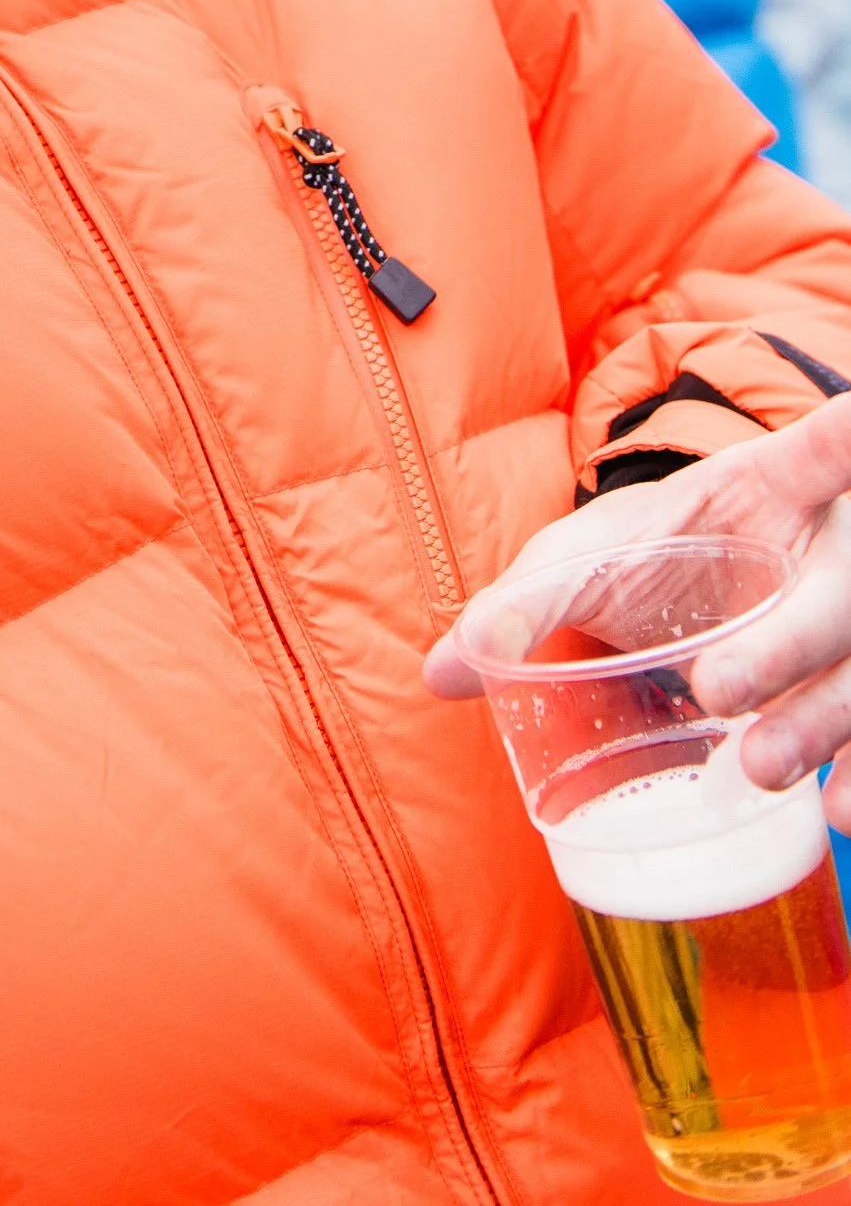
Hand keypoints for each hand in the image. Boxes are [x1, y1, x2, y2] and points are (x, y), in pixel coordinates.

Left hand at [425, 395, 850, 818]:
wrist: (697, 592)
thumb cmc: (653, 559)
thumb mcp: (589, 561)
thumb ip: (524, 602)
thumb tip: (440, 673)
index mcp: (777, 489)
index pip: (825, 454)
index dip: (848, 438)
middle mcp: (836, 555)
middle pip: (838, 598)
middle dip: (786, 647)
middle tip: (717, 688)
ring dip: (822, 724)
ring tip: (761, 770)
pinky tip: (833, 811)